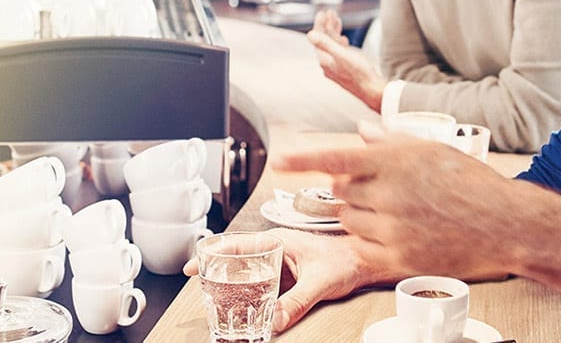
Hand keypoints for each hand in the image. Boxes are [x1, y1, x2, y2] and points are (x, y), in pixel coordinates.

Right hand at [184, 228, 397, 333]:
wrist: (366, 261)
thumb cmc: (347, 259)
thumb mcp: (319, 282)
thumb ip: (296, 302)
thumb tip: (273, 320)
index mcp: (278, 240)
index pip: (236, 243)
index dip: (211, 253)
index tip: (193, 266)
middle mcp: (275, 248)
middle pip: (236, 258)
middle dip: (216, 272)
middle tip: (200, 287)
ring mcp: (279, 262)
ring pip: (246, 271)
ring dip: (231, 284)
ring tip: (217, 300)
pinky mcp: (285, 276)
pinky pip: (260, 283)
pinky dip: (248, 293)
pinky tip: (244, 306)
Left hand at [273, 122, 516, 281]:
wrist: (505, 223)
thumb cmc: (470, 182)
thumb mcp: (431, 150)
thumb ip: (389, 142)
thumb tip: (359, 131)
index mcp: (395, 160)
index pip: (337, 158)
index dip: (303, 160)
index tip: (278, 162)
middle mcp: (390, 192)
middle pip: (340, 191)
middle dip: (351, 189)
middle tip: (381, 189)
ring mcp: (394, 227)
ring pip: (348, 219)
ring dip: (358, 215)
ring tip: (394, 211)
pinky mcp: (400, 257)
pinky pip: (361, 247)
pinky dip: (368, 240)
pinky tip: (394, 232)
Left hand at [307, 11, 385, 109]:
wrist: (372, 90)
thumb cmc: (360, 73)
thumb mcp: (343, 56)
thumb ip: (326, 44)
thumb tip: (309, 34)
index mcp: (324, 60)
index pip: (318, 38)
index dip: (320, 24)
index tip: (323, 12)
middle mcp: (327, 64)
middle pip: (324, 41)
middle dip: (327, 25)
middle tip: (331, 12)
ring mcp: (335, 66)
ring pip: (332, 46)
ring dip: (334, 32)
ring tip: (337, 20)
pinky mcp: (344, 69)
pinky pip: (338, 52)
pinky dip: (339, 42)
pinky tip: (343, 39)